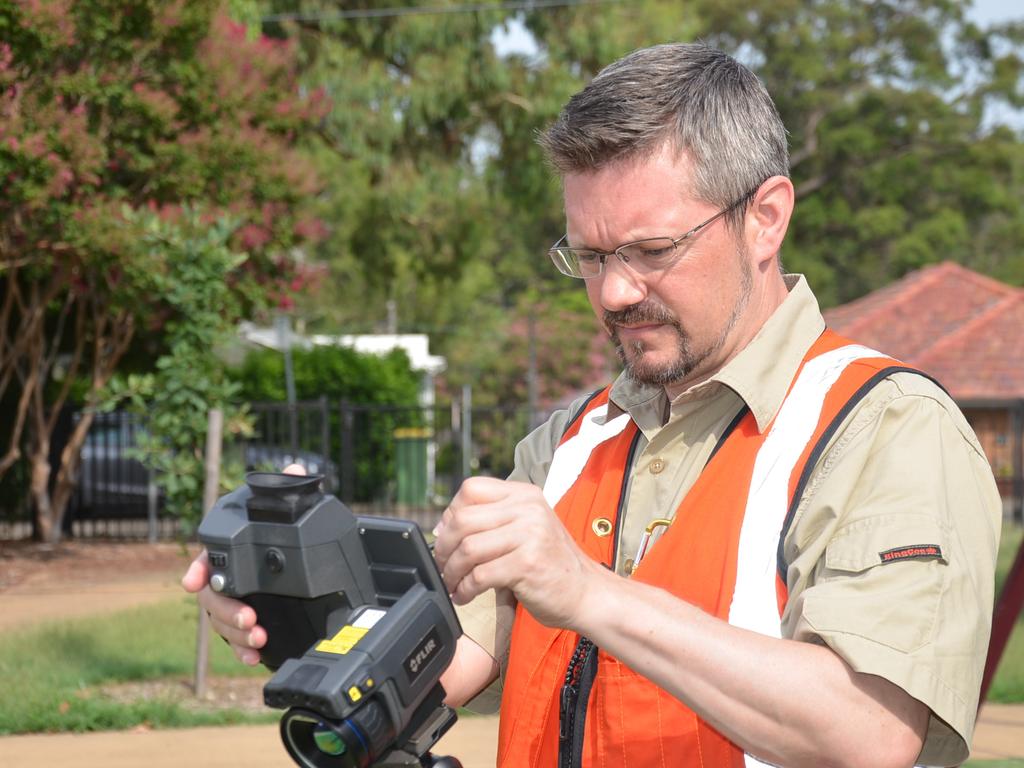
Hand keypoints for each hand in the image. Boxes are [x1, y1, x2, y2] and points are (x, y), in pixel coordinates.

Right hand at [180, 462, 307, 664]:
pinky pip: (236, 641)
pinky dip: (242, 652)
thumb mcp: (297, 511)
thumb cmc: (295, 532)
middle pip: (213, 595)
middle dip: (225, 609)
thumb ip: (292, 490)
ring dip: (235, 633)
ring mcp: (237, 600)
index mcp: (234, 548)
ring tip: (259, 638)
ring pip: (221, 621)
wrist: (316, 563)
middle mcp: (230, 575)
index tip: (193, 582)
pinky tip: (255, 658)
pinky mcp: (249, 622)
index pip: (208, 555)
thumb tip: (295, 471)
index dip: (197, 568)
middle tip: (249, 617)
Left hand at [431, 477, 601, 628]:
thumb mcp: (526, 528)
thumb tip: (442, 528)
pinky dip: (465, 589)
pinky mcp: (527, 564)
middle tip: (443, 566)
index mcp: (524, 494)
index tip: (446, 537)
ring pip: (468, 548)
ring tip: (453, 584)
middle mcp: (527, 508)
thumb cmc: (551, 564)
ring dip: (452, 572)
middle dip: (444, 547)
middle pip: (463, 519)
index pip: (471, 489)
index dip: (451, 513)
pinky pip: (480, 575)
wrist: (587, 592)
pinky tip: (465, 595)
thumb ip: (491, 521)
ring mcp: (529, 534)